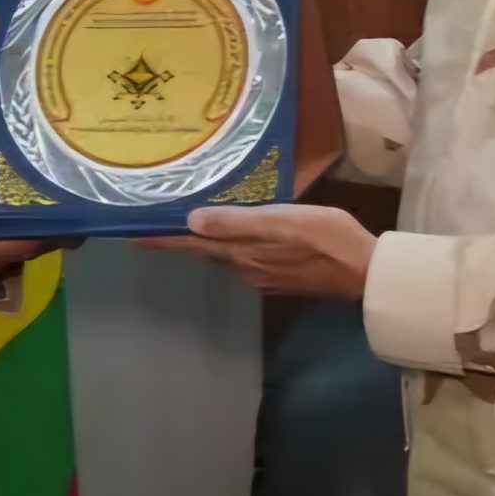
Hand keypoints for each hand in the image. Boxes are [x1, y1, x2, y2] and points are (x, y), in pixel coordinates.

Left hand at [142, 203, 376, 299]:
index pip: (189, 244)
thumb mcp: (282, 221)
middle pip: (202, 250)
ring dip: (204, 240)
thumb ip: (238, 222)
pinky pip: (245, 257)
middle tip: (155, 221)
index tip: (129, 235)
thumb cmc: (326, 238)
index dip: (160, 239)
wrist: (364, 272)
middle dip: (178, 238)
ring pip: (223, 255)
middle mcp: (244, 267)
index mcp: (240, 252)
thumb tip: (191, 221)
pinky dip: (231, 244)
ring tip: (189, 222)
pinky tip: (236, 234)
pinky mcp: (280, 274)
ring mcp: (262, 274)